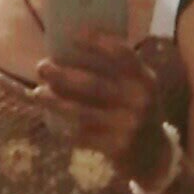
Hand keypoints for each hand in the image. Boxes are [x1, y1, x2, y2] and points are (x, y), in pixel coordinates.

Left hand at [35, 30, 171, 189]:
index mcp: (145, 79)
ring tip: (37, 94)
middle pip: (93, 84)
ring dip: (55, 102)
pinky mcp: (117, 147)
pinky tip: (54, 124)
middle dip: (62, 75)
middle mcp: (139, 100)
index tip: (72, 35)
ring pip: (82, 112)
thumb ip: (117, 73)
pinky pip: (83, 136)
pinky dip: (66, 130)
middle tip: (41, 67)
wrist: (156, 158)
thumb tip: (69, 53)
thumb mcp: (138, 90)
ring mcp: (128, 125)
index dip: (96, 41)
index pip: (121, 53)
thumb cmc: (138, 114)